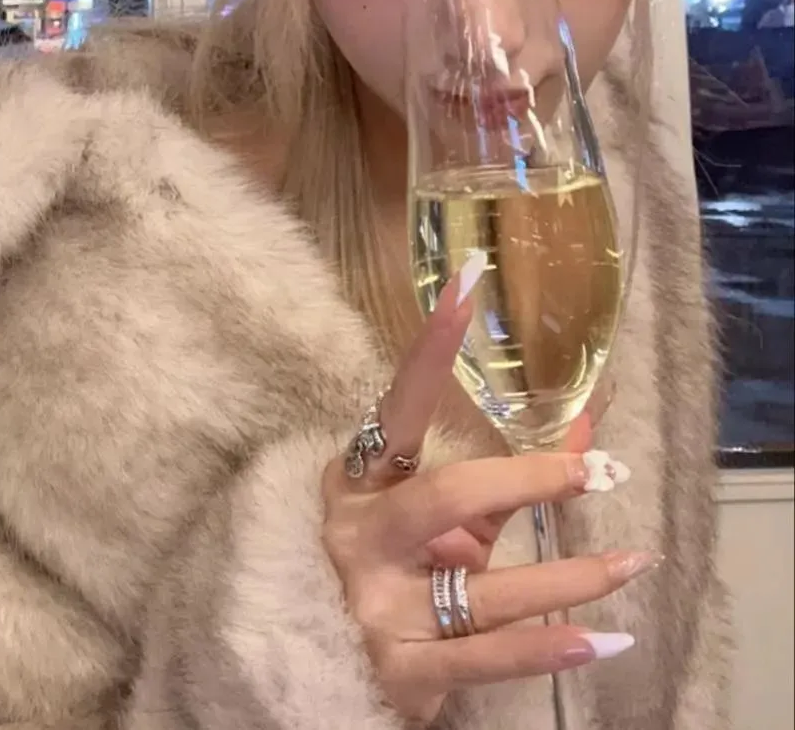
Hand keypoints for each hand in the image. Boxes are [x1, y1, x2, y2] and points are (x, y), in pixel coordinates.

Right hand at [321, 273, 648, 724]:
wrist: (323, 663)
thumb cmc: (395, 569)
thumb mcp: (443, 520)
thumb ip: (503, 480)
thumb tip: (587, 424)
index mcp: (356, 483)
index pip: (398, 407)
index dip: (430, 349)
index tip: (466, 286)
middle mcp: (359, 536)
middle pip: (446, 495)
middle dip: (526, 480)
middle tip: (590, 470)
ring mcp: (376, 605)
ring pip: (483, 587)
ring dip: (568, 575)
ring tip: (632, 562)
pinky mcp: (402, 669)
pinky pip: (487, 655)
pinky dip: (547, 646)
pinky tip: (601, 637)